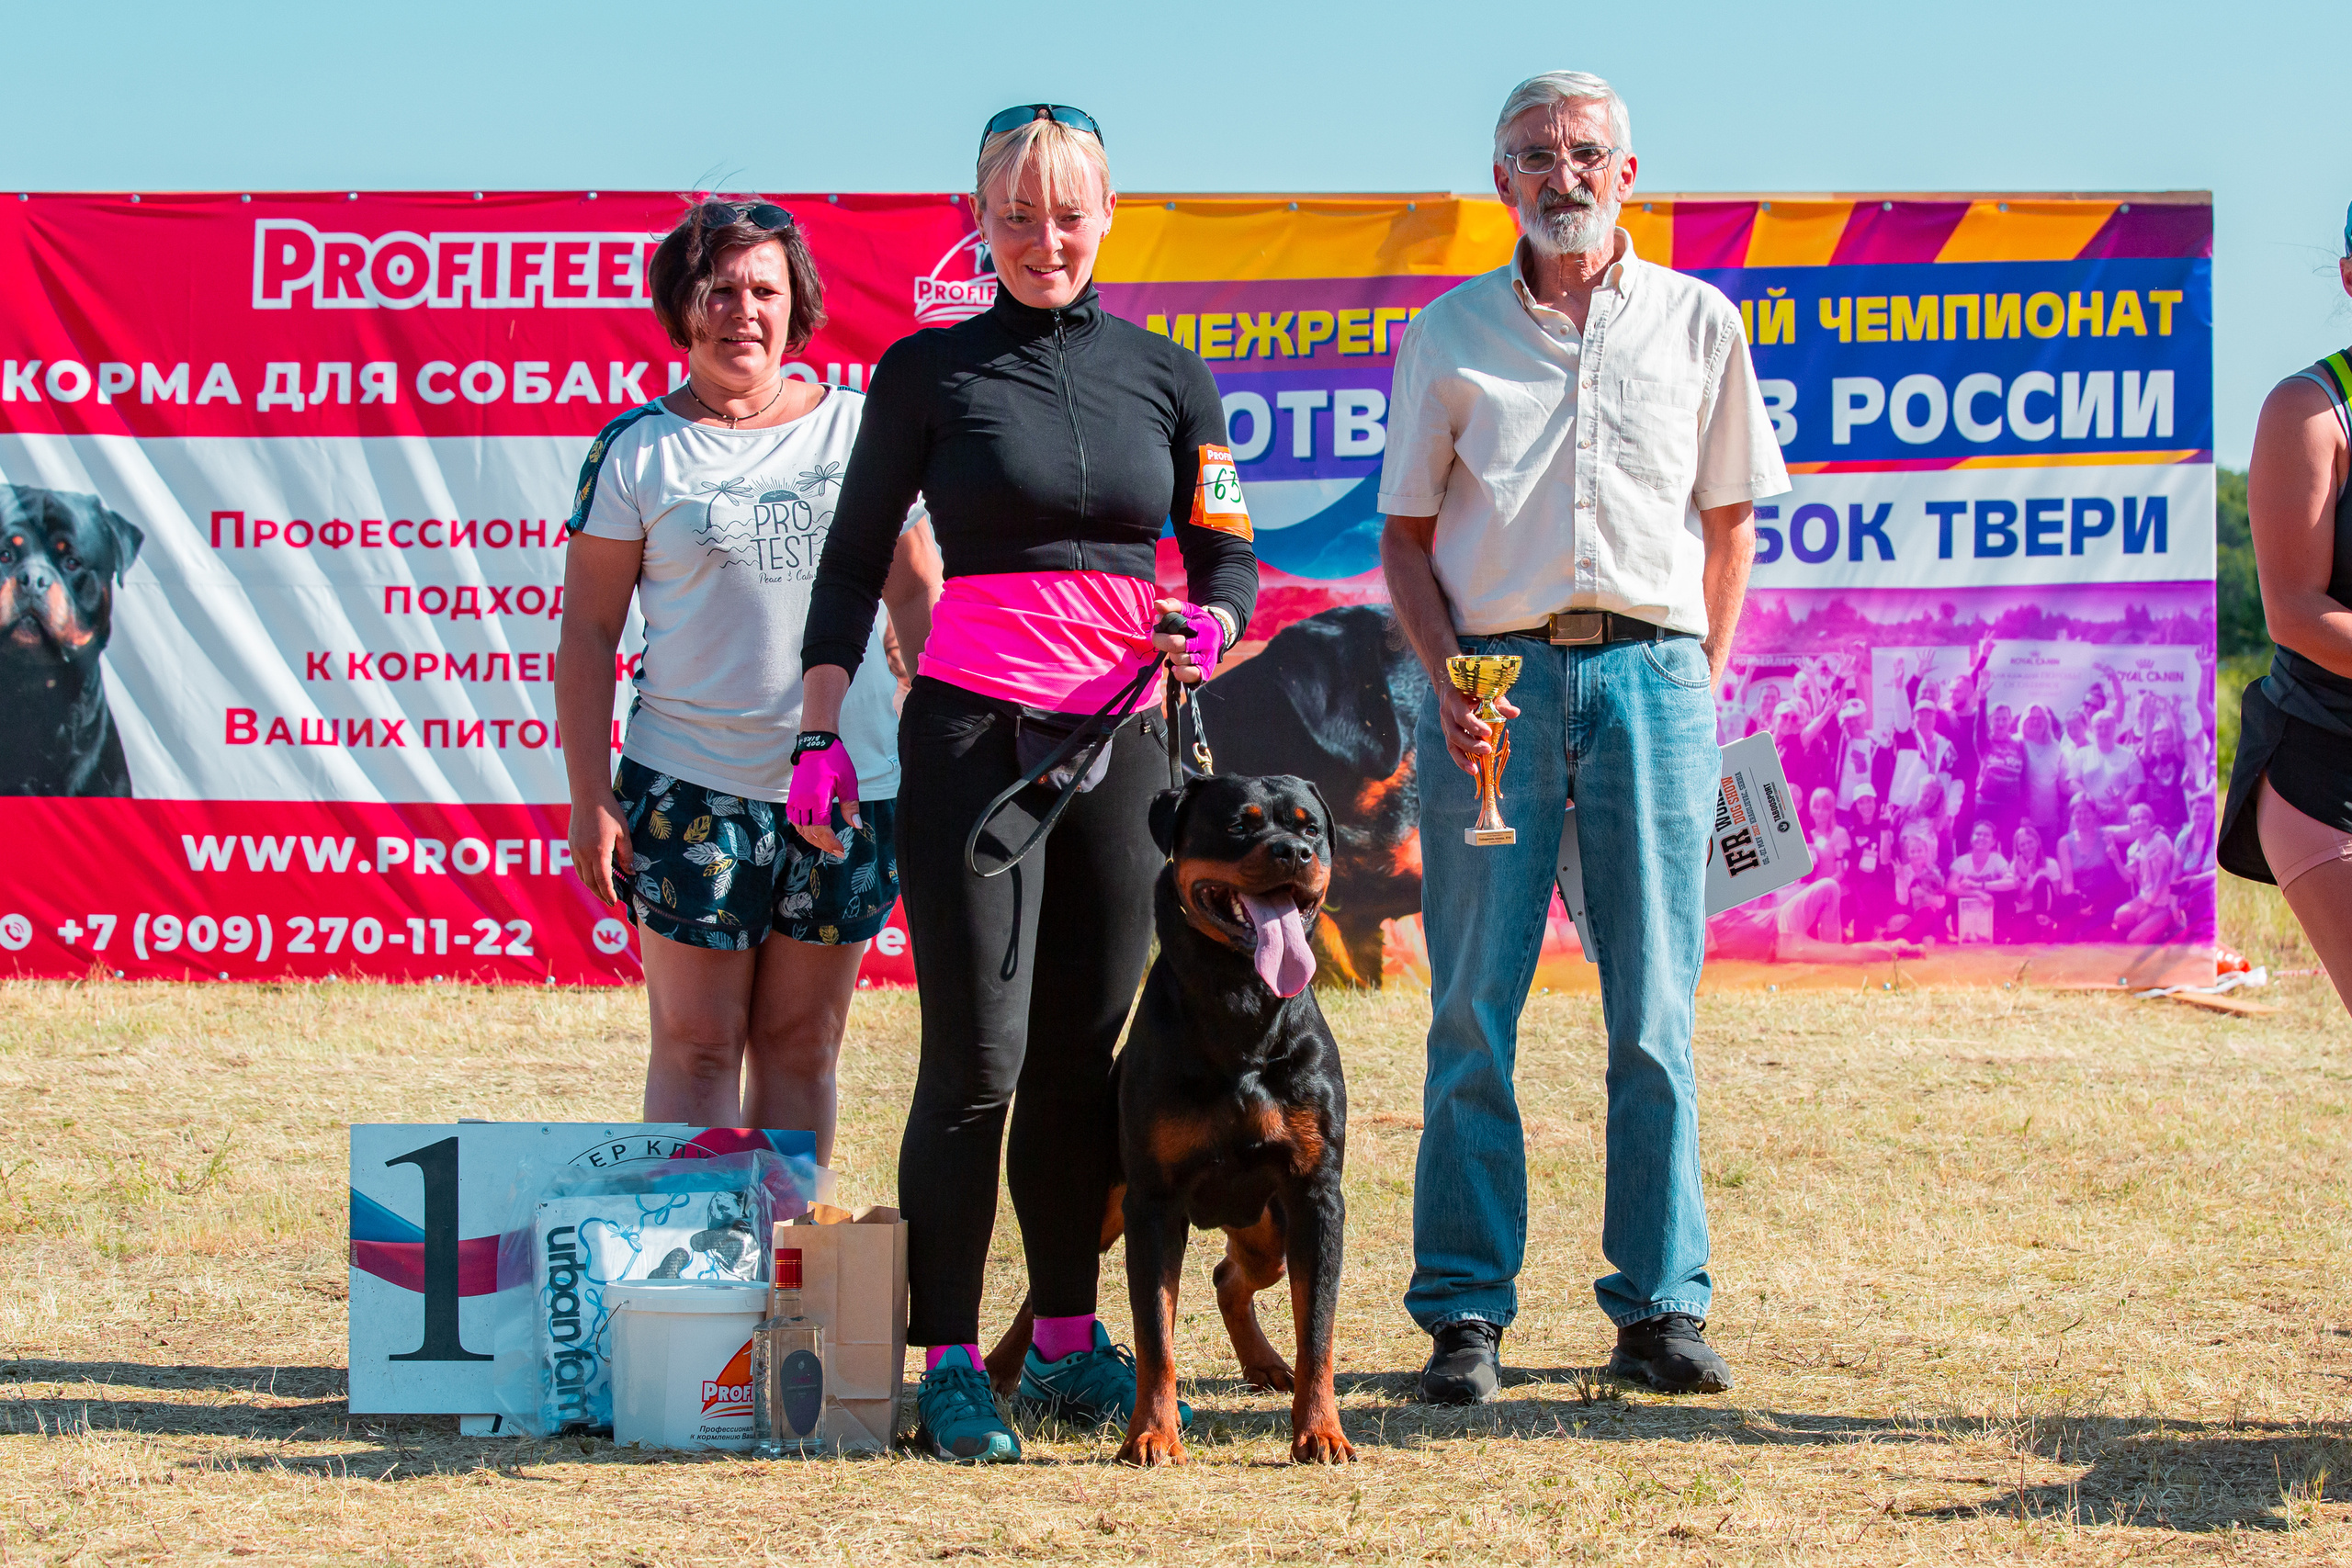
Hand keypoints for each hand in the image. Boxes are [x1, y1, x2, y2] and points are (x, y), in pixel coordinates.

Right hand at [570, 791, 630, 904]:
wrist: (588, 796)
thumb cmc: (609, 811)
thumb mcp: (623, 832)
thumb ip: (627, 854)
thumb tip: (630, 872)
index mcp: (598, 851)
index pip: (602, 880)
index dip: (608, 893)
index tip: (614, 901)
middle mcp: (584, 853)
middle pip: (590, 882)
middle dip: (600, 894)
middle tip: (610, 901)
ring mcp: (575, 849)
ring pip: (582, 876)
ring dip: (591, 887)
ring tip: (602, 892)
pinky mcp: (571, 845)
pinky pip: (577, 867)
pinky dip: (585, 876)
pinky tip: (593, 876)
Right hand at [787, 735, 859, 858]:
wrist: (816, 744)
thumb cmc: (835, 761)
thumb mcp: (848, 782)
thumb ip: (851, 805)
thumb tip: (857, 826)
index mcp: (817, 798)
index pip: (821, 829)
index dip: (831, 843)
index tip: (842, 850)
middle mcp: (802, 801)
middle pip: (810, 832)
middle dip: (824, 845)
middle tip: (837, 852)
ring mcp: (795, 799)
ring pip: (800, 828)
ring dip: (812, 839)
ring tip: (827, 845)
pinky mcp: (792, 796)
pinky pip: (793, 819)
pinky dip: (801, 829)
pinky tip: (812, 832)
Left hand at [1151, 598, 1223, 683]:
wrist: (1217, 634)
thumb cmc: (1197, 621)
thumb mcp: (1187, 609)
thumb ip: (1172, 605)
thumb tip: (1157, 605)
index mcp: (1202, 626)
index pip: (1177, 627)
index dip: (1161, 631)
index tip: (1156, 630)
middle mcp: (1207, 643)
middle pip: (1176, 645)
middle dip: (1163, 643)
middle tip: (1161, 640)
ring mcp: (1208, 658)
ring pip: (1181, 661)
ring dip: (1172, 656)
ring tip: (1174, 651)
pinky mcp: (1206, 670)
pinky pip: (1192, 676)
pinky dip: (1181, 673)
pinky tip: (1175, 668)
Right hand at [1438, 679, 1517, 774]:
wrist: (1452, 684)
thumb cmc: (1474, 686)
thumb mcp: (1486, 691)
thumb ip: (1499, 703)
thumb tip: (1515, 713)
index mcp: (1454, 699)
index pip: (1461, 716)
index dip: (1474, 726)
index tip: (1489, 732)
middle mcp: (1446, 713)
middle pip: (1455, 734)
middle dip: (1471, 745)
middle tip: (1488, 750)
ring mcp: (1445, 724)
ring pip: (1451, 744)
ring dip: (1463, 759)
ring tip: (1475, 770)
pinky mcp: (1448, 733)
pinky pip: (1453, 749)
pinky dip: (1462, 760)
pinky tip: (1473, 769)